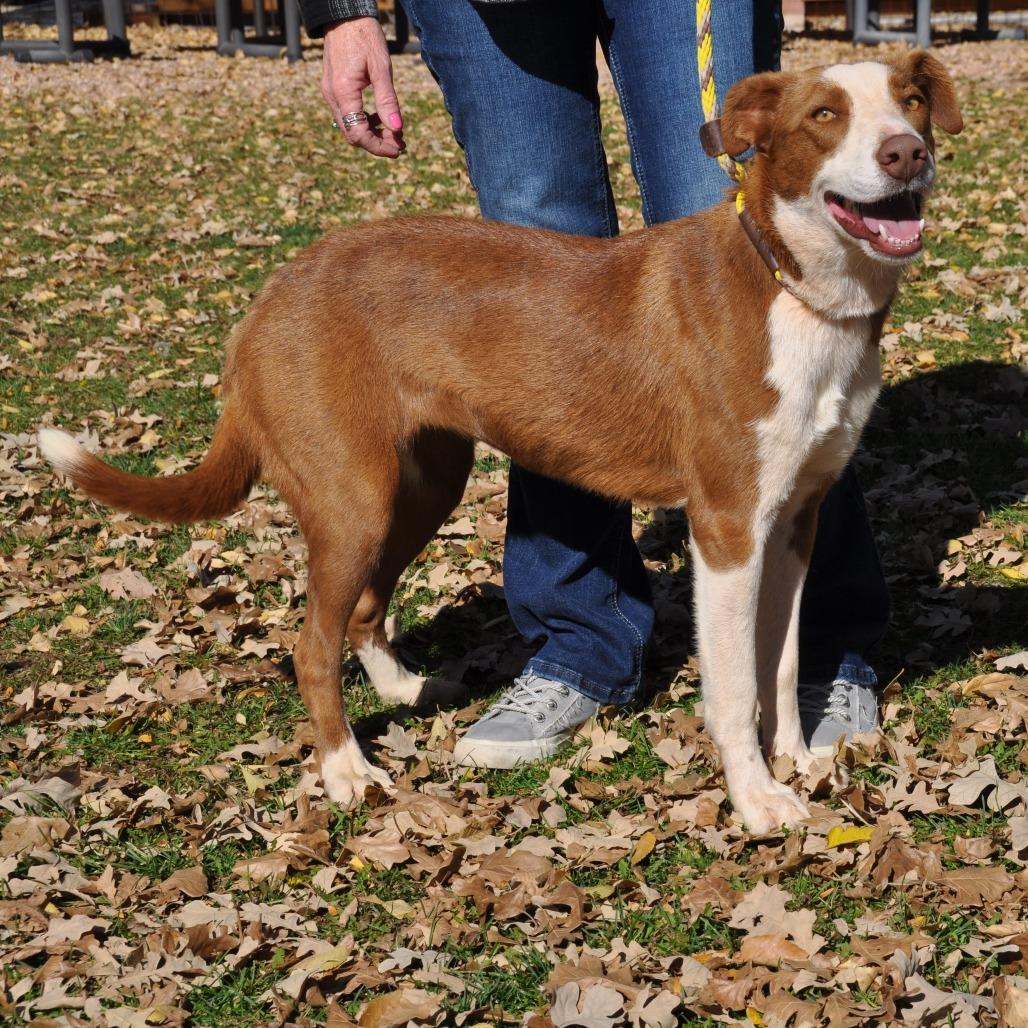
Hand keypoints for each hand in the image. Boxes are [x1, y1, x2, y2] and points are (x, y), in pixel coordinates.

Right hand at [322, 17, 404, 158]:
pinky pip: (347, 115)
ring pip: (350, 127)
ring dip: (372, 134)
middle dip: (377, 143)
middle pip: (353, 135)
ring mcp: (330, 93)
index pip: (359, 133)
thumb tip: (397, 129)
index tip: (399, 148)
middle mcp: (332, 96)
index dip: (379, 146)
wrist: (345, 15)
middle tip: (400, 144)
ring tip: (394, 133)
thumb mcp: (381, 68)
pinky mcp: (333, 89)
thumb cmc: (365, 36)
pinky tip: (380, 118)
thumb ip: (388, 101)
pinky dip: (364, 121)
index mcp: (343, 92)